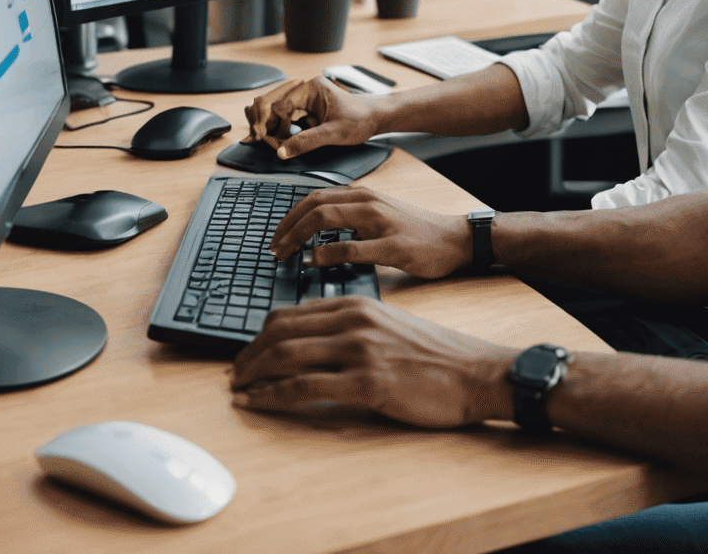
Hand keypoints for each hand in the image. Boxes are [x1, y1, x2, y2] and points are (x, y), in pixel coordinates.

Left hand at [229, 296, 513, 426]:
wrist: (472, 371)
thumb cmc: (434, 355)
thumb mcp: (388, 326)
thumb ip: (352, 327)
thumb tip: (314, 341)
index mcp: (357, 304)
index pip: (292, 312)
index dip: (261, 333)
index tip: (247, 350)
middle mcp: (353, 321)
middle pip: (281, 331)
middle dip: (250, 353)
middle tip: (235, 371)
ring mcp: (359, 350)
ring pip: (287, 356)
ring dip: (254, 374)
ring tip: (239, 388)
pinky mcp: (366, 382)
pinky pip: (305, 388)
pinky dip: (273, 396)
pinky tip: (258, 403)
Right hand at [245, 75, 383, 157]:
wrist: (377, 116)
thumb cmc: (361, 119)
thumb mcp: (333, 133)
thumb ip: (306, 142)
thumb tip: (281, 151)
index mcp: (311, 89)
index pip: (278, 103)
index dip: (267, 122)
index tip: (262, 139)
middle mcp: (306, 89)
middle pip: (272, 102)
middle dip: (263, 121)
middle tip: (256, 139)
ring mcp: (306, 98)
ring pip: (277, 109)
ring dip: (270, 125)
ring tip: (266, 141)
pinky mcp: (308, 107)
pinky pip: (287, 115)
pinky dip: (279, 127)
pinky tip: (274, 138)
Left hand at [271, 185, 471, 279]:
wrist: (454, 238)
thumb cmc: (415, 232)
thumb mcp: (380, 218)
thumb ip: (350, 222)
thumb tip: (315, 238)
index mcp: (364, 196)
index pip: (315, 198)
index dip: (290, 216)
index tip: (276, 237)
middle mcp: (369, 203)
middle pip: (314, 205)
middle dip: (286, 226)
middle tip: (273, 249)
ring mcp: (381, 223)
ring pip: (326, 219)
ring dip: (297, 237)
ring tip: (284, 255)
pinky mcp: (392, 246)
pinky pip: (351, 248)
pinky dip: (326, 255)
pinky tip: (313, 263)